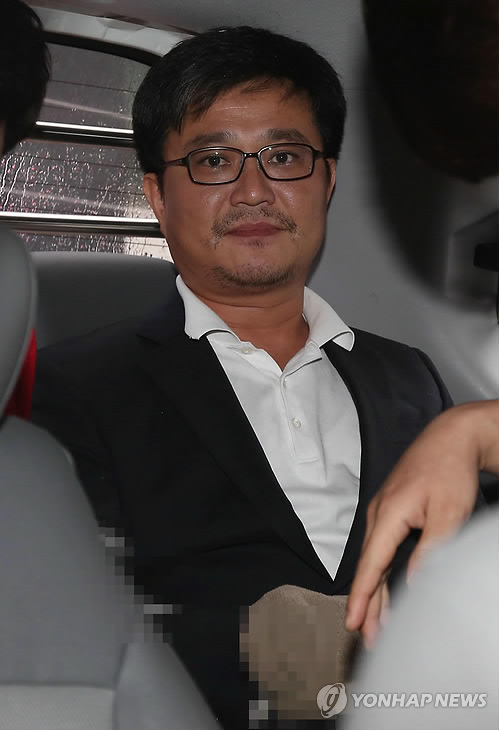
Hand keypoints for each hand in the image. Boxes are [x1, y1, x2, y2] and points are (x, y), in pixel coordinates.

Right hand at [345, 400, 497, 644]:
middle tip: (367, 637)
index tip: (352, 622)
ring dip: (374, 590)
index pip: (371, 563)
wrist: (450, 438)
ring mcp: (383, 511)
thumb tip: (414, 584)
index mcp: (388, 514)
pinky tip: (385, 588)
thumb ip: (430, 551)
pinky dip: (381, 572)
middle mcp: (379, 513)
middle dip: (366, 603)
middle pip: (368, 566)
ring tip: (374, 623)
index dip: (361, 596)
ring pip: (374, 558)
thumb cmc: (449, 470)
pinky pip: (381, 547)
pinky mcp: (391, 511)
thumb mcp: (449, 513)